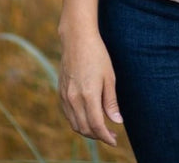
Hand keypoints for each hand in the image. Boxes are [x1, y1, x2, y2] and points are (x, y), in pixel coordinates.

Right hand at [58, 29, 122, 146]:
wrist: (77, 39)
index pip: (97, 125)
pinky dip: (78, 121)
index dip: (106, 137)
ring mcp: (65, 97)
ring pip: (74, 124)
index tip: (114, 140)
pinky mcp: (60, 93)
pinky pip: (68, 115)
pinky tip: (87, 117)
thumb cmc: (97, 55)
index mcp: (88, 95)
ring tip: (100, 128)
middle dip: (97, 136)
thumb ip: (111, 101)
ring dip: (87, 131)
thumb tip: (117, 121)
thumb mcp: (109, 77)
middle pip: (84, 129)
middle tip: (110, 135)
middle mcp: (74, 99)